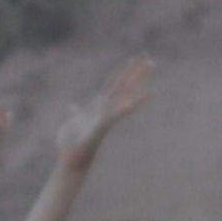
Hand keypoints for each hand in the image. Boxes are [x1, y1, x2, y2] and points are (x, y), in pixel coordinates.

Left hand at [58, 55, 157, 169]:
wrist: (71, 161)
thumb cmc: (73, 144)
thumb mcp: (74, 122)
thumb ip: (75, 113)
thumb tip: (72, 106)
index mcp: (98, 106)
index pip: (113, 85)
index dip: (122, 72)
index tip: (133, 59)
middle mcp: (106, 110)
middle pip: (123, 88)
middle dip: (135, 74)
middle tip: (150, 60)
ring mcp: (106, 118)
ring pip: (123, 97)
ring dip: (137, 85)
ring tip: (150, 74)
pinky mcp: (102, 126)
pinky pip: (116, 114)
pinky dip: (127, 106)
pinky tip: (138, 99)